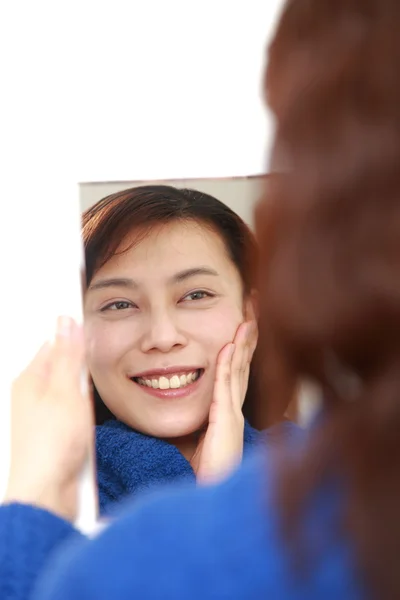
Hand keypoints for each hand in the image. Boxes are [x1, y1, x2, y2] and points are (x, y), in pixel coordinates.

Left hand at [4, 316, 92, 521]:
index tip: (91, 337)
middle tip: (87, 383)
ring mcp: (44, 416)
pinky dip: (85, 416)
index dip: (74, 340)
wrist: (47, 494)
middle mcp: (33, 396)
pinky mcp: (55, 433)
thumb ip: (68, 356)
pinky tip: (85, 425)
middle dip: (83, 372)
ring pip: (73, 392)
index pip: (53, 345)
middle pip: (65, 368)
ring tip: (84, 409)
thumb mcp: (66, 391)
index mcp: (29, 380)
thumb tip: (66, 323)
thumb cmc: (50, 445)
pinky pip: (75, 413)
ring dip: (85, 397)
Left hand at [191, 320, 257, 483]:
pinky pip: (225, 388)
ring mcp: (233, 416)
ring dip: (244, 343)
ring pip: (239, 371)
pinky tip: (229, 346)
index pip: (238, 371)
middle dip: (250, 336)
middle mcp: (236, 409)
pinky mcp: (225, 424)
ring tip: (248, 318)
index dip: (243, 346)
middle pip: (245, 365)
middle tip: (256, 309)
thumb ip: (194, 417)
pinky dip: (228, 365)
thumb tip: (179, 398)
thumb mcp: (196, 438)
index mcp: (229, 412)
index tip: (246, 322)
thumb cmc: (203, 473)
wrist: (212, 499)